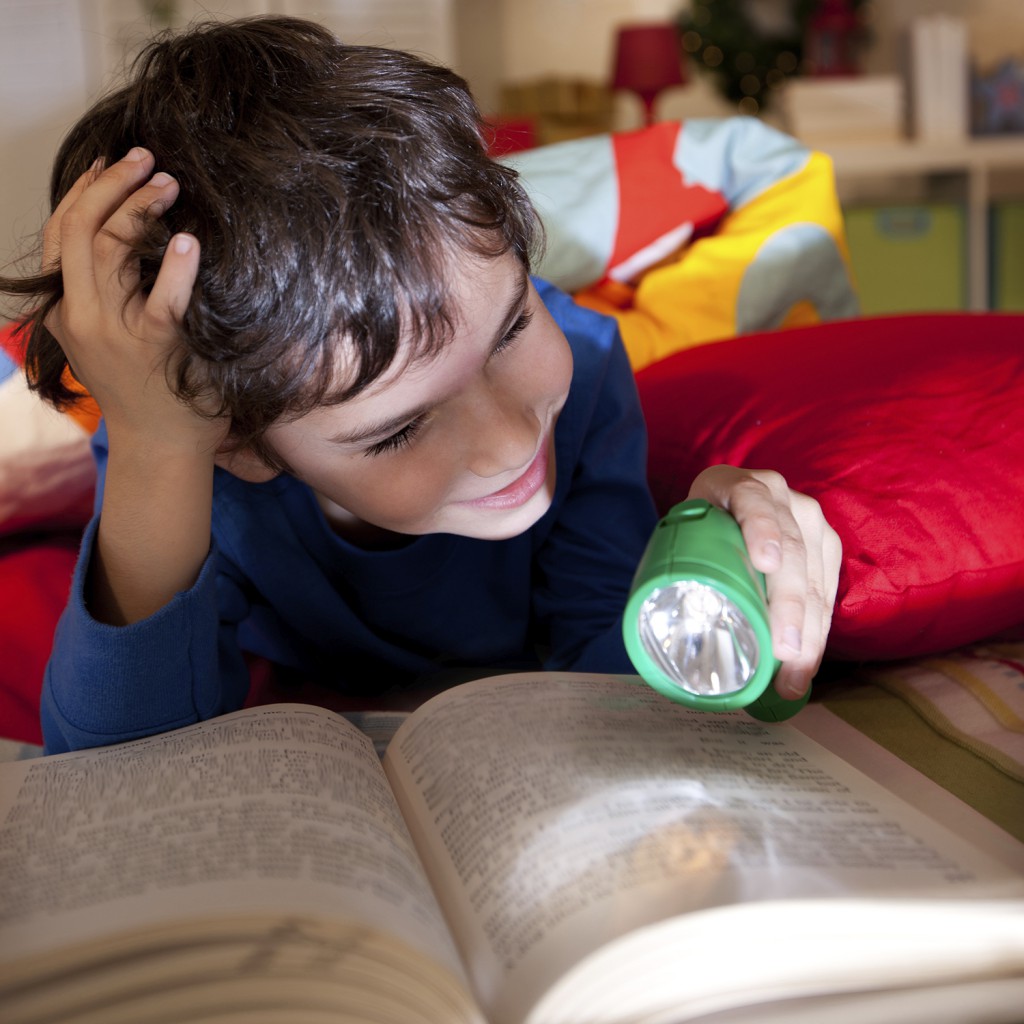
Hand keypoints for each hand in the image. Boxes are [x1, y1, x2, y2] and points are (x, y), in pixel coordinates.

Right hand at [42, 147, 225, 455]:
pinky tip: (187, 241)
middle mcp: (82, 315)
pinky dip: (175, 267)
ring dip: (140, 207)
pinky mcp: (158, 348)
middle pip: (81, 228)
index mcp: (66, 309)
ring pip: (111, 250)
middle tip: (146, 157)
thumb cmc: (143, 388)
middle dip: (110, 183)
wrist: (162, 446)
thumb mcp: (102, 340)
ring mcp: (117, 332)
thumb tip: (117, 238)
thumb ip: (99, 295)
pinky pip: (162, 301)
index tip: (107, 161)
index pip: (60, 233)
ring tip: (169, 183)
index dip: (81, 190)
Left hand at [687, 466, 841, 700]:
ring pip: (814, 575)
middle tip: (784, 652)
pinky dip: (817, 630)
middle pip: (791, 549)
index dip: (760, 528)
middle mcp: (778, 495)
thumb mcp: (685, 534)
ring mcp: (807, 518)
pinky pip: (827, 588)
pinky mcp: (826, 543)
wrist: (730, 504)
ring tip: (796, 673)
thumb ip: (680, 565)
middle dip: (790, 606)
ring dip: (809, 630)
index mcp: (735, 485)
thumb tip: (665, 631)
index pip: (750, 500)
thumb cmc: (700, 530)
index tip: (765, 562)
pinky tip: (808, 661)